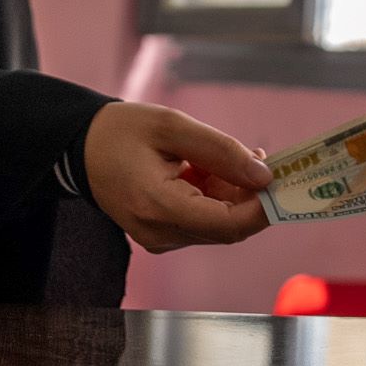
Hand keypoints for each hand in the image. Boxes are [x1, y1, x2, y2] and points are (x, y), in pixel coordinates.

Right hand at [82, 102, 271, 252]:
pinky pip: (204, 222)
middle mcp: (159, 233)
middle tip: (263, 160)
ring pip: (219, 226)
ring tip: (230, 158)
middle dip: (252, 197)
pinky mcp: (162, 235)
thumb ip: (221, 151)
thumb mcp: (173, 127)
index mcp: (158, 206)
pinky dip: (217, 198)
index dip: (264, 206)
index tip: (285, 180)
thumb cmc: (121, 132)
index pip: (229, 224)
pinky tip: (209, 170)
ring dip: (234, 194)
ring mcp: (159, 239)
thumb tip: (265, 176)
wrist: (80, 147)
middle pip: (229, 228)